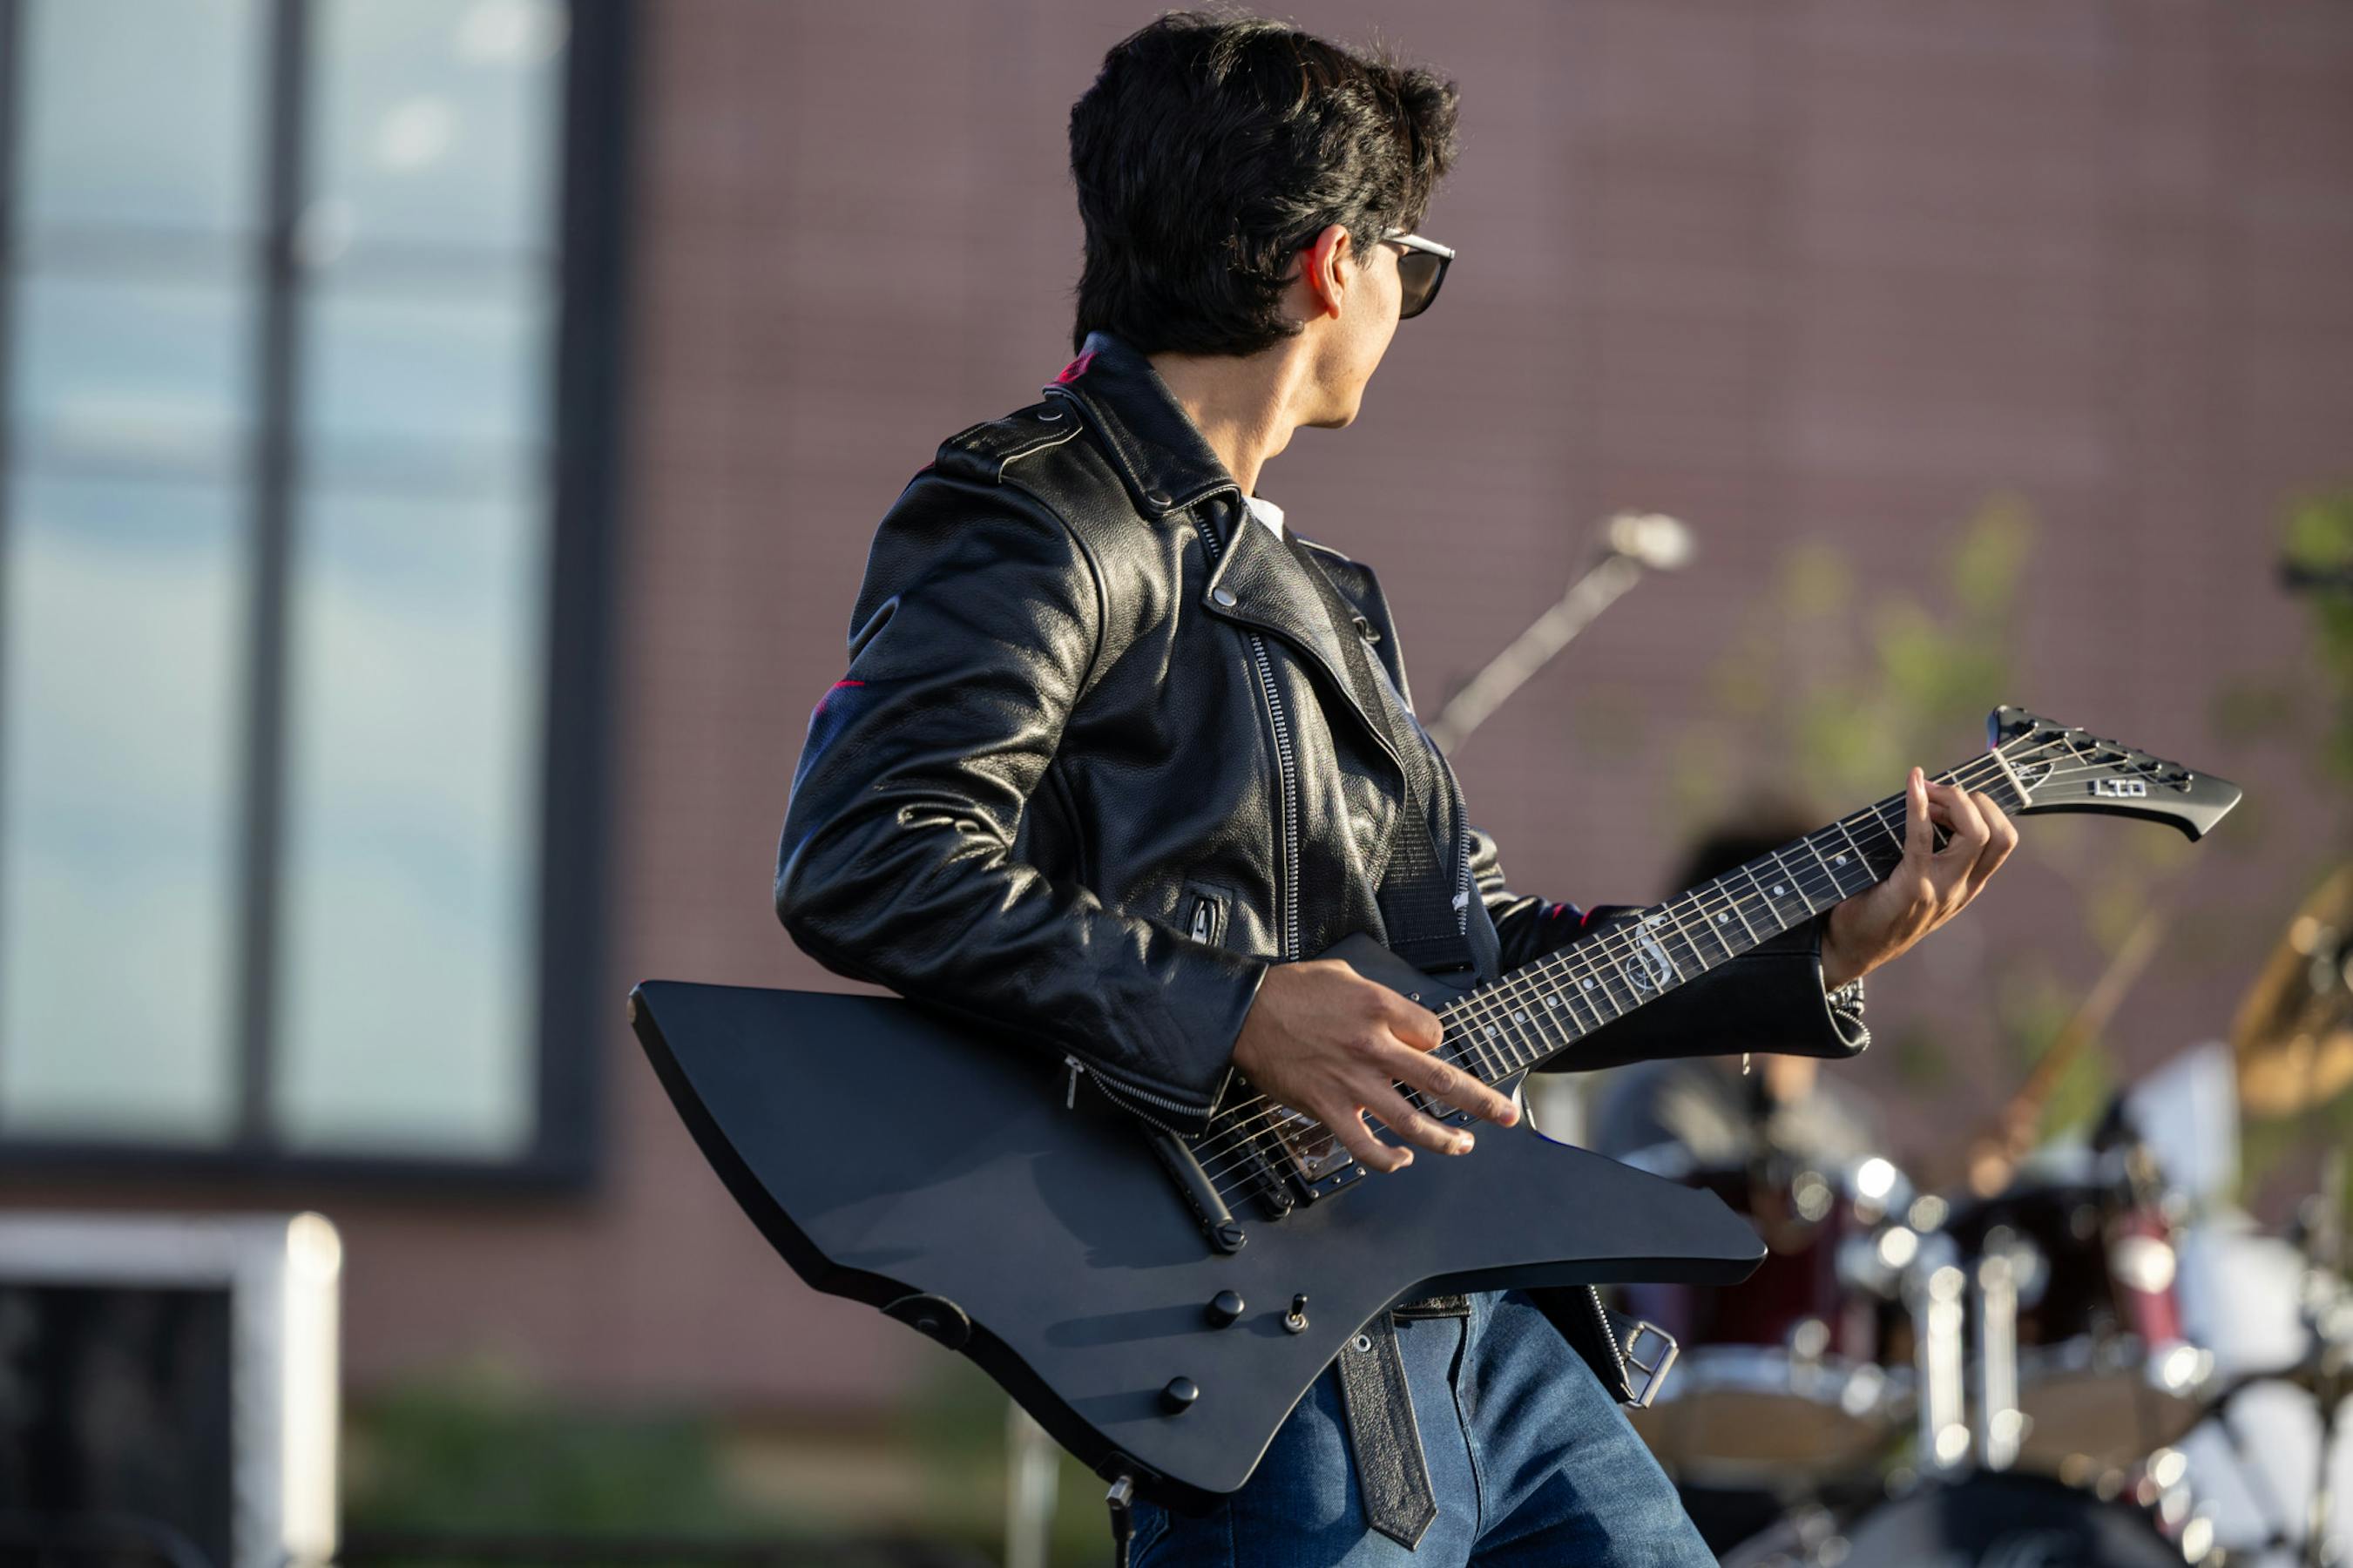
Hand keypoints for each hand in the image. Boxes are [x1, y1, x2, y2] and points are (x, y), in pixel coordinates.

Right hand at [1230, 959, 1520, 1173]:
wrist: (1243, 1012)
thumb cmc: (1289, 991)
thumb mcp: (1344, 974)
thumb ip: (1379, 997)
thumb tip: (1400, 1016)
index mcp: (1381, 1009)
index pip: (1435, 1034)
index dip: (1438, 1043)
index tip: (1430, 1048)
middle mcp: (1375, 1048)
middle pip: (1442, 1081)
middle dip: (1482, 1102)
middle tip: (1506, 1114)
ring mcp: (1354, 1083)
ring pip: (1412, 1122)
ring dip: (1445, 1140)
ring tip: (1463, 1146)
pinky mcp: (1328, 1108)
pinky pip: (1365, 1146)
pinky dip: (1387, 1159)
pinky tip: (1402, 1160)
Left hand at [1821, 766, 2017, 988]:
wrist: (1853, 949)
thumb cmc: (1880, 908)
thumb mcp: (1922, 884)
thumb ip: (1934, 854)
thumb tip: (1929, 802)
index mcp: (1969, 885)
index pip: (2003, 840)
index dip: (1984, 810)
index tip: (1948, 800)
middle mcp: (1963, 888)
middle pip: (1998, 835)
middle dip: (1972, 801)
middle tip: (1937, 792)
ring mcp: (1941, 889)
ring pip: (1976, 834)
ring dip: (1953, 801)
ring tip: (1926, 793)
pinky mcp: (1912, 886)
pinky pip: (1922, 838)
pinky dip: (1918, 805)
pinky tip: (1913, 784)